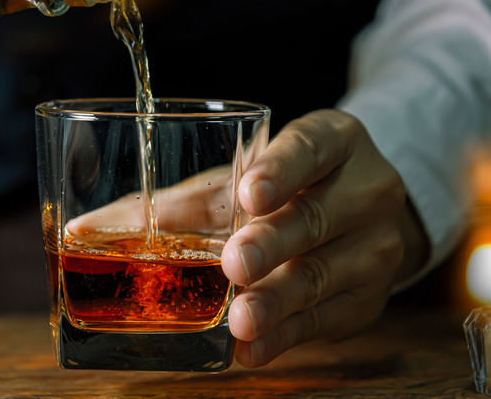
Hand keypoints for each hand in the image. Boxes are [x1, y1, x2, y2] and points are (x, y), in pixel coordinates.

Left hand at [222, 109, 427, 367]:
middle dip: (271, 244)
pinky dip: (282, 337)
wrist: (364, 224)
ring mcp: (375, 247)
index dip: (280, 170)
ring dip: (275, 301)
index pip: (310, 148)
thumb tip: (115, 222)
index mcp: (336, 142)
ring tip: (240, 320)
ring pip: (319, 275)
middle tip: (235, 263)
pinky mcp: (367, 299)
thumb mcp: (255, 178)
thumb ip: (197, 198)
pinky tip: (250, 349)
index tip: (250, 193)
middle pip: (314, 217)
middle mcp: (367, 190)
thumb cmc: (292, 190)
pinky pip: (322, 320)